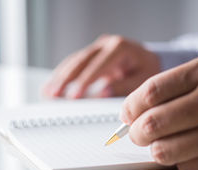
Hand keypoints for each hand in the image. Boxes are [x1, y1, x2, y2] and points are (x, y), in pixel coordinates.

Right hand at [43, 35, 159, 97]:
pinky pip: (74, 63)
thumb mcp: (143, 79)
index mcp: (119, 47)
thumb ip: (123, 87)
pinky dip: (63, 75)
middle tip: (54, 94)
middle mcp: (105, 44)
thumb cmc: (147, 69)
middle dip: (65, 79)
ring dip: (60, 77)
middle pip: (80, 61)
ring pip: (74, 61)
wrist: (149, 59)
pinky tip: (53, 84)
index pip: (97, 66)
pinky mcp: (91, 55)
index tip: (74, 97)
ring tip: (48, 92)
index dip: (84, 82)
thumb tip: (102, 93)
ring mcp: (96, 48)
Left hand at [121, 55, 197, 169]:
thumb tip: (132, 111)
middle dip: (135, 132)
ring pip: (160, 151)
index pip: (151, 92)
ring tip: (164, 143)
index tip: (127, 114)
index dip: (130, 107)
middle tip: (137, 133)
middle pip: (150, 124)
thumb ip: (173, 87)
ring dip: (155, 149)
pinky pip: (181, 167)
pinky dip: (180, 161)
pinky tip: (196, 151)